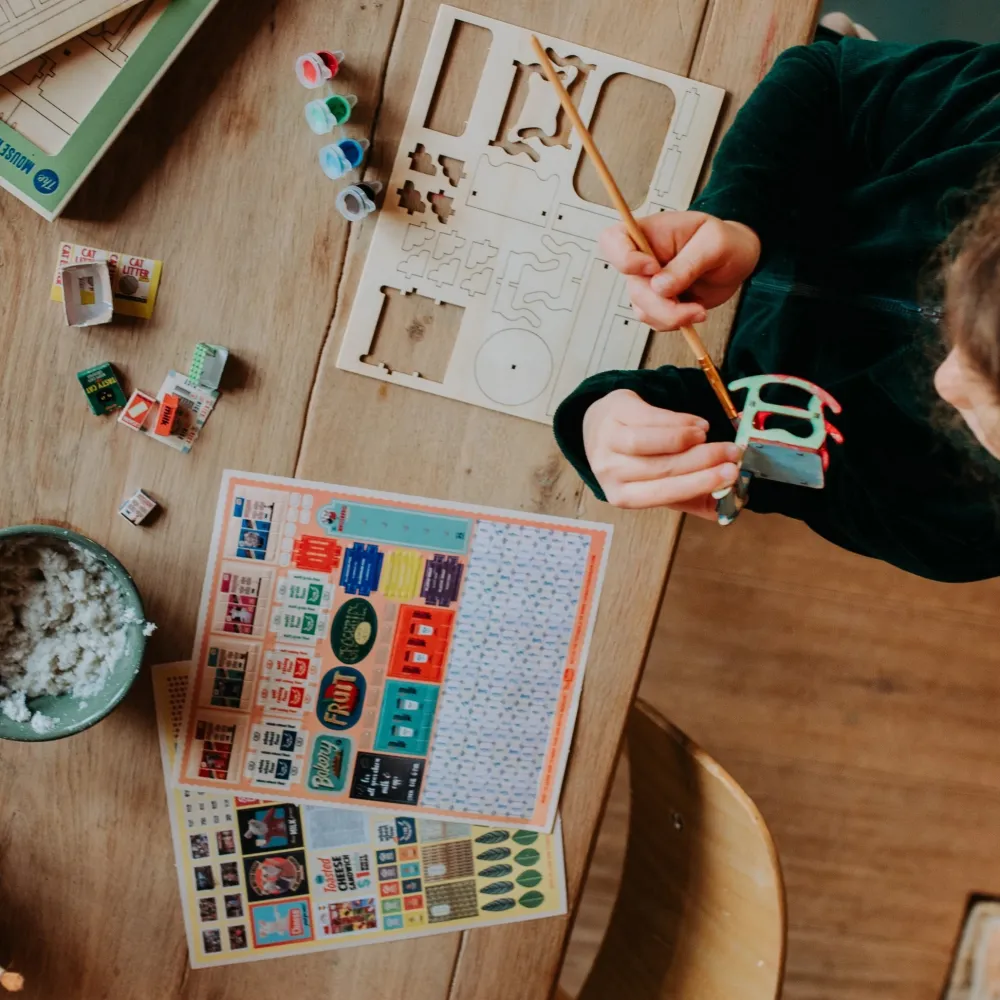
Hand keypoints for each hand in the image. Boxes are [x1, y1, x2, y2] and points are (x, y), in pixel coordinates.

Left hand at [583, 389, 741, 516]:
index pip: (662, 493)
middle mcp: (609, 471)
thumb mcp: (655, 482)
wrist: (604, 426)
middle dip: (704, 461)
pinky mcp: (615, 413)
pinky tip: (696, 424)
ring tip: (707, 436)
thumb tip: (724, 509)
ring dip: (688, 439)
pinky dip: (680, 420)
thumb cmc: (636, 459)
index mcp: (622, 496)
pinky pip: (652, 418)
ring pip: (654, 443)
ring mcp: (608, 441)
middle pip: (662, 468)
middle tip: (732, 453)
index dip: (698, 484)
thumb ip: (688, 497)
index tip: (731, 475)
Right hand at [599, 212, 760, 330]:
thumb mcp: (714, 245)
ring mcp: (648, 282)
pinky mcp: (657, 302)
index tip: (653, 267)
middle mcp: (643, 258)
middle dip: (661, 304)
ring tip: (698, 310)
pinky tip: (694, 312)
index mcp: (650, 233)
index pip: (613, 240)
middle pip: (633, 287)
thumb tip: (659, 288)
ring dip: (670, 317)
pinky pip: (654, 320)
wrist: (736, 261)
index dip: (624, 259)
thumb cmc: (726, 242)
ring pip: (642, 308)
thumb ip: (687, 264)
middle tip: (691, 307)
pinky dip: (674, 322)